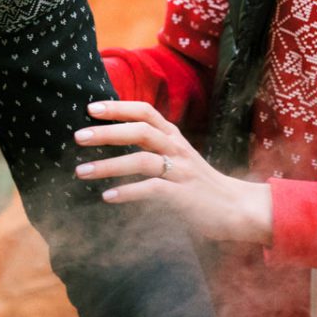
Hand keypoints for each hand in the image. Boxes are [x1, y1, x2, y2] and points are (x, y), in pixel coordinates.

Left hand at [75, 99, 272, 243]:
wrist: (238, 208)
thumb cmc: (199, 184)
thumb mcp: (177, 158)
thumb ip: (151, 147)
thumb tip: (110, 138)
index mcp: (174, 137)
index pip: (146, 113)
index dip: (119, 107)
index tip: (91, 108)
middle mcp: (178, 149)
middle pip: (141, 132)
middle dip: (108, 132)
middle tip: (78, 136)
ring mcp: (182, 172)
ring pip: (143, 161)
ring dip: (109, 165)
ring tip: (82, 171)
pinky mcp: (185, 196)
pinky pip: (153, 190)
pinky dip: (128, 192)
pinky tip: (107, 197)